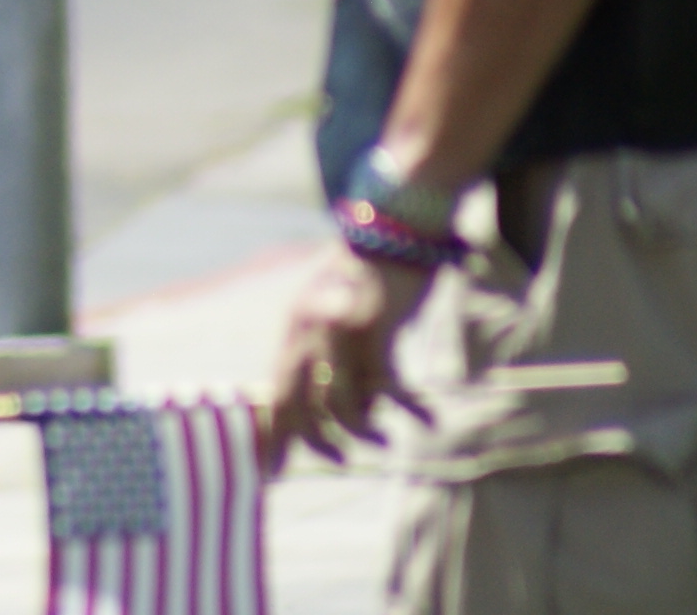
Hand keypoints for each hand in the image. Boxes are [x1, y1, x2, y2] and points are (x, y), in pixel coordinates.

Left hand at [260, 247, 438, 467]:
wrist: (394, 228)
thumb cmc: (368, 278)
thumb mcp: (337, 314)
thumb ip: (328, 353)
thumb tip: (333, 407)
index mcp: (296, 328)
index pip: (277, 390)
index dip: (274, 433)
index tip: (272, 468)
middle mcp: (309, 329)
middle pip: (297, 403)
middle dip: (314, 440)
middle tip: (337, 459)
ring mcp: (339, 329)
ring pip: (340, 403)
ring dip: (363, 432)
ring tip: (384, 441)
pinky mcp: (376, 327)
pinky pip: (385, 384)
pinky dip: (404, 407)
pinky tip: (424, 416)